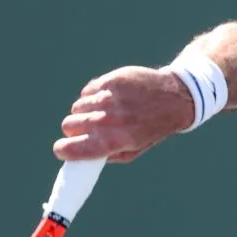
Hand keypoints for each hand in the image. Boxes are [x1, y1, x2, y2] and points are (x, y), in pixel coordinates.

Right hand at [53, 65, 194, 163]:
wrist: (173, 100)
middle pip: (68, 125)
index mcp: (113, 142)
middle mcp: (108, 120)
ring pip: (77, 107)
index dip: (62, 150)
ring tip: (101, 113)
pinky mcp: (109, 81)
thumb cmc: (152, 129)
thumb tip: (80, 155)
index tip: (62, 150)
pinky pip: (87, 91)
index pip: (71, 148)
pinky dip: (92, 96)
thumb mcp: (133, 151)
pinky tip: (107, 99)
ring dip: (84, 112)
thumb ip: (105, 155)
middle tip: (85, 130)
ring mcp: (108, 99)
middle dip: (74, 130)